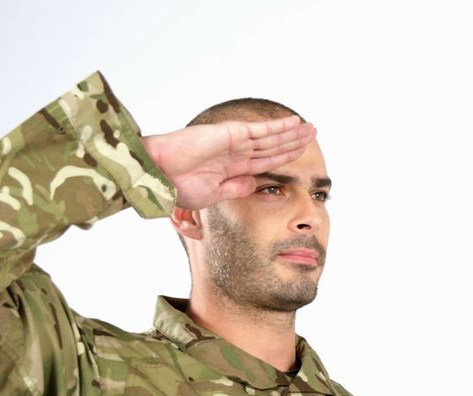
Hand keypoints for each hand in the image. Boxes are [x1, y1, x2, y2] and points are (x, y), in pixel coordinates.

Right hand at [140, 116, 315, 209]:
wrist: (158, 175)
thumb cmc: (177, 187)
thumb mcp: (213, 194)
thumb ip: (236, 187)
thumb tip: (256, 184)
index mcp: (232, 168)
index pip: (266, 161)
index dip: (284, 156)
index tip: (300, 153)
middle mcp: (236, 152)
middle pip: (273, 146)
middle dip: (294, 141)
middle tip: (313, 134)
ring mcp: (234, 141)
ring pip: (271, 137)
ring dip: (292, 132)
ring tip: (310, 128)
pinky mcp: (230, 134)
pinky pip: (260, 130)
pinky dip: (278, 126)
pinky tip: (294, 124)